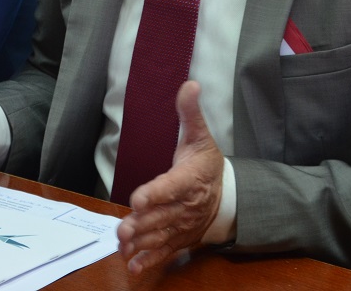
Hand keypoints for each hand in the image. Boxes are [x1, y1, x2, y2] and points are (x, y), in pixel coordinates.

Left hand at [116, 81, 224, 273]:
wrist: (227, 197)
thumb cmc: (207, 163)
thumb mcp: (200, 135)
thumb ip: (190, 112)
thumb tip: (189, 84)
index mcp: (190, 178)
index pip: (172, 186)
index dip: (156, 193)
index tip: (139, 198)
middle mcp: (186, 205)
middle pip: (162, 215)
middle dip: (142, 223)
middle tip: (123, 228)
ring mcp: (182, 224)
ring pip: (161, 234)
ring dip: (142, 242)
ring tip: (123, 244)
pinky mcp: (179, 238)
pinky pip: (165, 251)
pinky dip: (150, 260)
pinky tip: (133, 266)